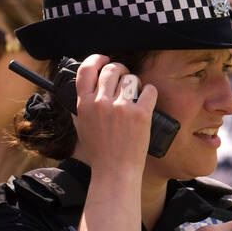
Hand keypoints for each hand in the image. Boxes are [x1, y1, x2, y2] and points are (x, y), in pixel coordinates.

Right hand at [71, 54, 157, 174]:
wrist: (115, 171)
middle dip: (120, 69)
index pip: (86, 70)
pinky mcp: (141, 114)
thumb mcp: (81, 126)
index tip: (104, 59)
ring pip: (131, 78)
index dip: (96, 59)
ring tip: (135, 94)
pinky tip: (148, 99)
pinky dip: (150, 92)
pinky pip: (149, 90)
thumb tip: (86, 89)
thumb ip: (82, 107)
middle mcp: (101, 103)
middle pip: (112, 70)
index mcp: (84, 104)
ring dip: (135, 83)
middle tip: (125, 77)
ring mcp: (122, 108)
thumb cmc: (100, 152)